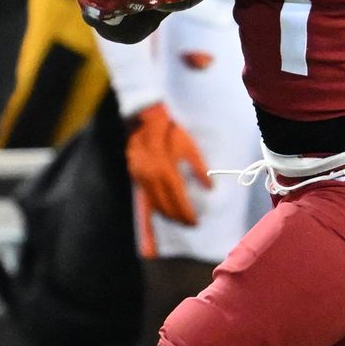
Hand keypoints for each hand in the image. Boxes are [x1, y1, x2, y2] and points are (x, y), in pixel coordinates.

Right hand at [127, 103, 208, 226]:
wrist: (146, 120)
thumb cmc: (172, 132)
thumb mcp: (190, 147)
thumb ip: (199, 168)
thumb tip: (210, 188)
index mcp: (166, 171)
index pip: (177, 199)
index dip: (186, 212)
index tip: (195, 222)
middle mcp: (151, 177)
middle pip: (164, 205)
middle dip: (176, 217)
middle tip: (188, 225)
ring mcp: (140, 177)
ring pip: (152, 203)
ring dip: (164, 214)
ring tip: (176, 220)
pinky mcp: (134, 175)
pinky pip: (144, 196)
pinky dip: (152, 206)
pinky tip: (160, 211)